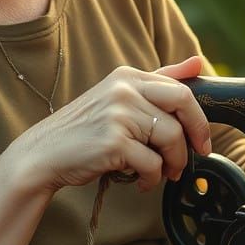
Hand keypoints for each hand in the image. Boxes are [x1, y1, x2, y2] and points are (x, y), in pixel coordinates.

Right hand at [20, 55, 212, 193]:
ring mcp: (118, 114)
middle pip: (183, 106)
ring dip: (172, 164)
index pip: (180, 89)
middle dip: (196, 134)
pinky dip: (151, 178)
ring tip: (161, 174)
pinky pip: (152, 163)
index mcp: (128, 76)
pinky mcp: (114, 141)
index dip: (198, 118)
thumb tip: (197, 62)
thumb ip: (158, 81)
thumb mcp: (119, 98)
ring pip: (171, 138)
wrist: (44, 154)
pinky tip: (140, 181)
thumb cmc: (84, 130)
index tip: (200, 139)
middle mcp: (124, 89)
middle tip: (195, 156)